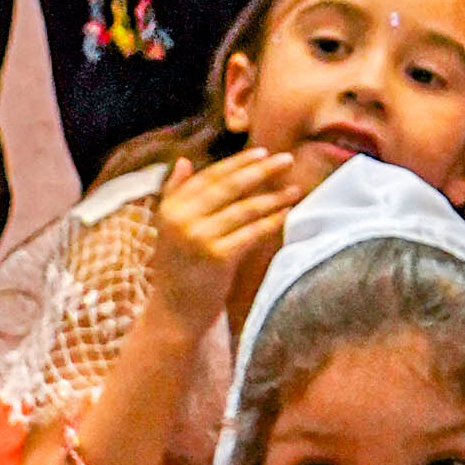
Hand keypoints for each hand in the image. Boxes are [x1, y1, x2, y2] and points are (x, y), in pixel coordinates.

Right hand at [144, 130, 325, 343]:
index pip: (209, 176)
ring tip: (295, 189)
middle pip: (230, 187)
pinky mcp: (218, 257)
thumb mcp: (169, 227)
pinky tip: (286, 213)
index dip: (238, 163)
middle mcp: (182, 219)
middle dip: (261, 171)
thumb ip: (175, 193)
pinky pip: (252, 233)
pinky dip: (271, 221)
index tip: (262, 153)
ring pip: (245, 209)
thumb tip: (183, 160)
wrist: (175, 311)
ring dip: (273, 197)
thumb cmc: (178, 267)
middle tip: (287, 160)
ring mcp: (200, 238)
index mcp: (170, 207)